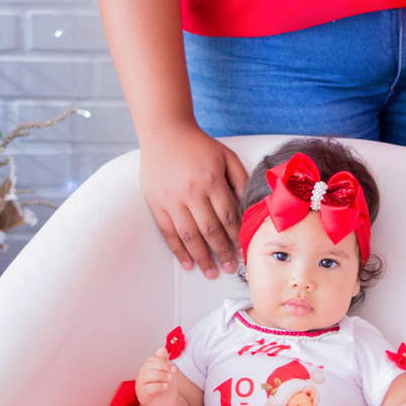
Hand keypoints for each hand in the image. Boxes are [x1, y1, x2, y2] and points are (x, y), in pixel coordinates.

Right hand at [136, 347, 180, 405]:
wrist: (167, 403)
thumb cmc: (166, 385)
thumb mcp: (167, 371)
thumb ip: (164, 361)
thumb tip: (162, 349)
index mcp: (147, 368)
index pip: (151, 360)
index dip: (163, 361)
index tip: (174, 368)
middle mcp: (141, 376)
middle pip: (148, 366)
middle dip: (162, 367)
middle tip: (173, 371)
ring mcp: (140, 386)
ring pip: (146, 376)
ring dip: (160, 375)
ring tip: (170, 378)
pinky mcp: (141, 396)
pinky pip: (146, 389)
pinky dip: (157, 386)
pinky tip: (165, 386)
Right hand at [139, 124, 248, 279]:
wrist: (165, 132)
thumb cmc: (199, 145)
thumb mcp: (226, 155)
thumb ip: (240, 180)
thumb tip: (249, 207)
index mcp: (212, 180)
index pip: (228, 216)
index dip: (237, 236)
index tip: (244, 250)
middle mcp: (191, 192)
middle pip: (210, 230)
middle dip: (222, 252)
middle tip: (230, 268)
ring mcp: (172, 199)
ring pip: (189, 236)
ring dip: (201, 257)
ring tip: (211, 273)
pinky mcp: (156, 203)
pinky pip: (168, 233)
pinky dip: (178, 251)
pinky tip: (187, 264)